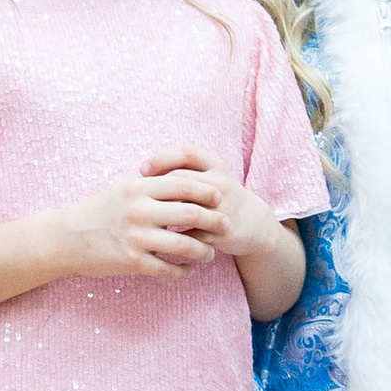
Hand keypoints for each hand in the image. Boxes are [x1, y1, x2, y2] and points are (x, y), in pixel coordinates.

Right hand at [51, 165, 222, 276]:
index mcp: (138, 188)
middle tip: (227, 225)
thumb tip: (182, 175)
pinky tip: (187, 271)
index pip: (183, 184)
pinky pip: (166, 269)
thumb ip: (150, 182)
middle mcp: (139, 210)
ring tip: (211, 253)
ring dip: (203, 251)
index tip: (220, 197)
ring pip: (184, 245)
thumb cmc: (98, 210)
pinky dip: (182, 272)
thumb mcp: (123, 188)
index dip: (206, 191)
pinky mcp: (131, 261)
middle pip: (190, 213)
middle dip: (214, 220)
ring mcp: (136, 237)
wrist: (66, 238)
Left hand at [139, 148, 283, 266]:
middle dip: (157, 188)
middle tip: (136, 197)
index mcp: (216, 166)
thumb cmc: (220, 196)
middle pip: (183, 181)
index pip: (187, 153)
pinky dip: (173, 237)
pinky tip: (157, 237)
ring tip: (144, 218)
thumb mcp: (209, 176)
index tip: (142, 168)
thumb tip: (140, 173)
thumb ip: (183, 171)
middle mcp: (221, 184)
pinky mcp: (222, 231)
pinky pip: (191, 234)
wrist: (254, 223)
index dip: (163, 158)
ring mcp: (223, 208)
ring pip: (187, 209)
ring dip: (163, 214)